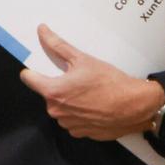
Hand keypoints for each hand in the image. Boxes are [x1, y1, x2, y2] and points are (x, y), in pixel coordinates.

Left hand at [19, 24, 164, 140]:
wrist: (135, 106)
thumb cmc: (109, 82)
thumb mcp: (82, 59)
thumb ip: (57, 46)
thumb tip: (42, 31)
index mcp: (53, 92)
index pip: (29, 80)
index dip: (33, 71)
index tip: (38, 67)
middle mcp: (57, 112)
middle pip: (48, 93)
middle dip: (58, 85)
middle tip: (77, 78)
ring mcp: (69, 125)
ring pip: (61, 107)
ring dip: (69, 100)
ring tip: (88, 92)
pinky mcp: (81, 133)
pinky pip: (73, 120)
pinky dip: (80, 112)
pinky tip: (94, 105)